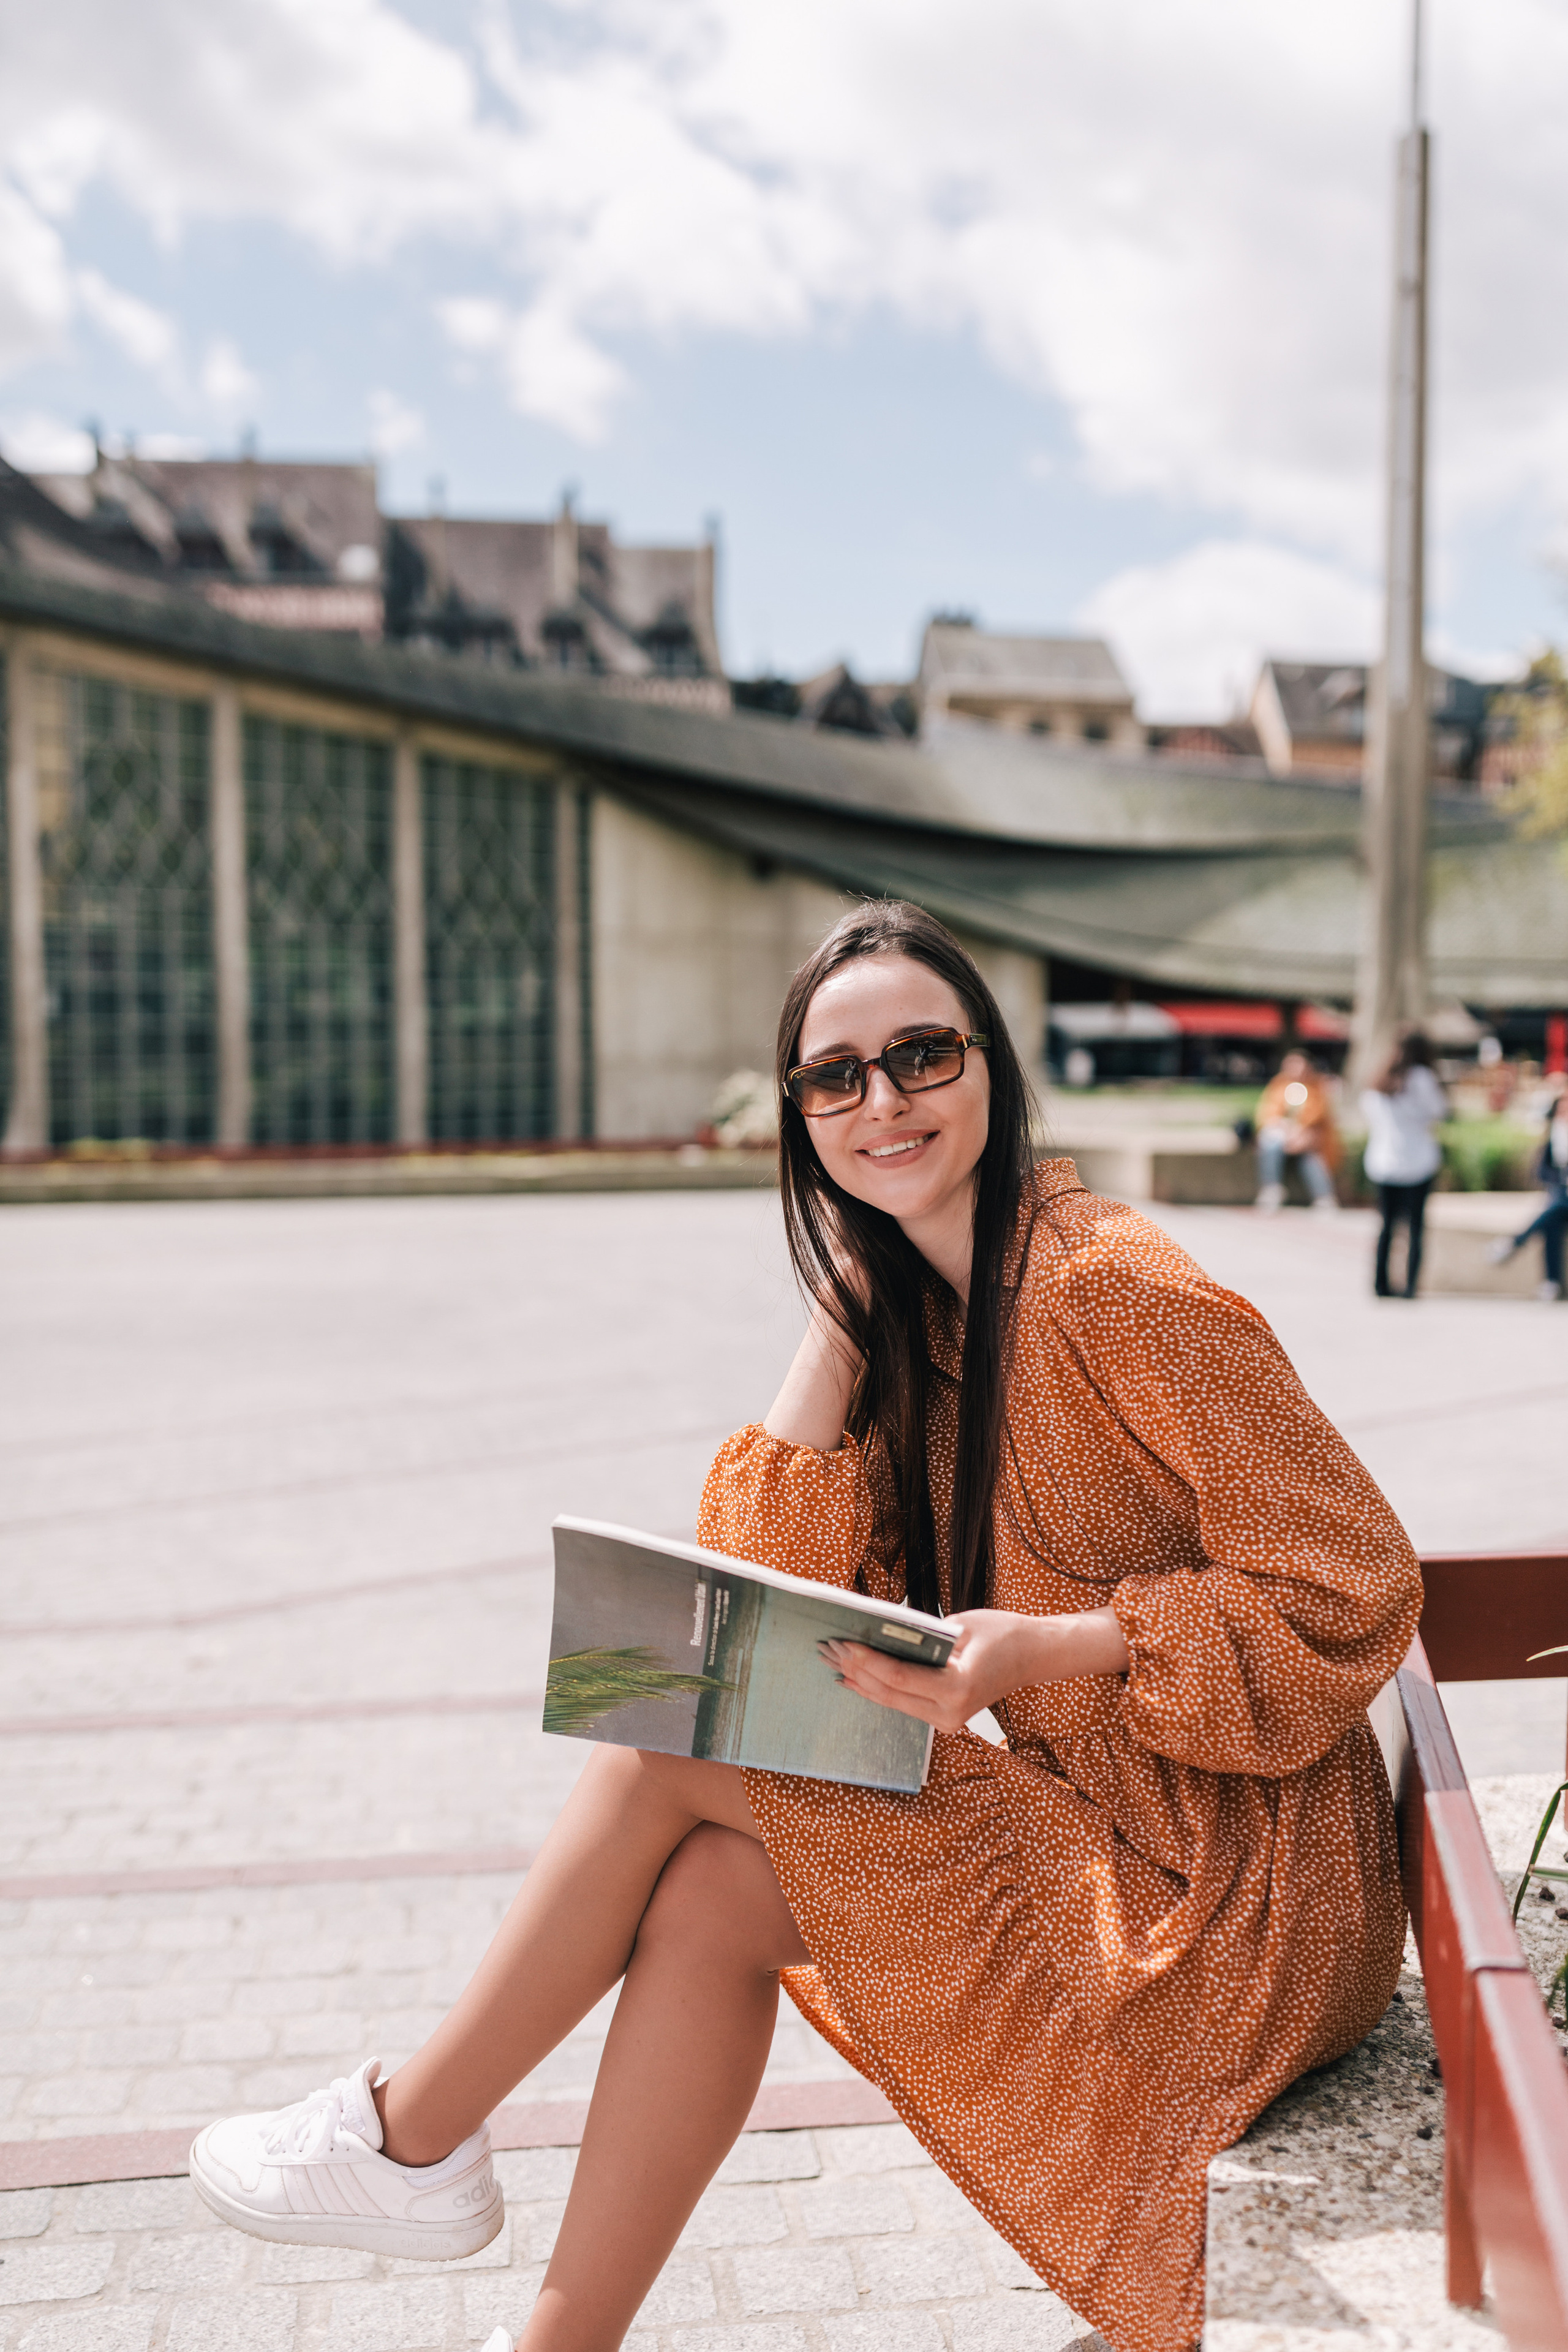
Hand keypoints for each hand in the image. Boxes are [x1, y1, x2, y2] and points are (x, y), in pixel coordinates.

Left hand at [820, 1606, 1129, 1735]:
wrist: (1032, 1656)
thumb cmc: (1001, 1634)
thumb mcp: (959, 1626)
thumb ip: (920, 1638)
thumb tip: (877, 1635)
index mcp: (957, 1688)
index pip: (899, 1677)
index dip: (867, 1661)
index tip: (843, 1642)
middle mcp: (950, 1712)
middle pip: (889, 1694)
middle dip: (856, 1670)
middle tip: (827, 1648)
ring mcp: (947, 1720)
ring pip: (892, 1703)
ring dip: (861, 1682)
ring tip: (833, 1662)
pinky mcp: (944, 1718)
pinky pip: (903, 1705)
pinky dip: (878, 1690)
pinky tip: (855, 1679)